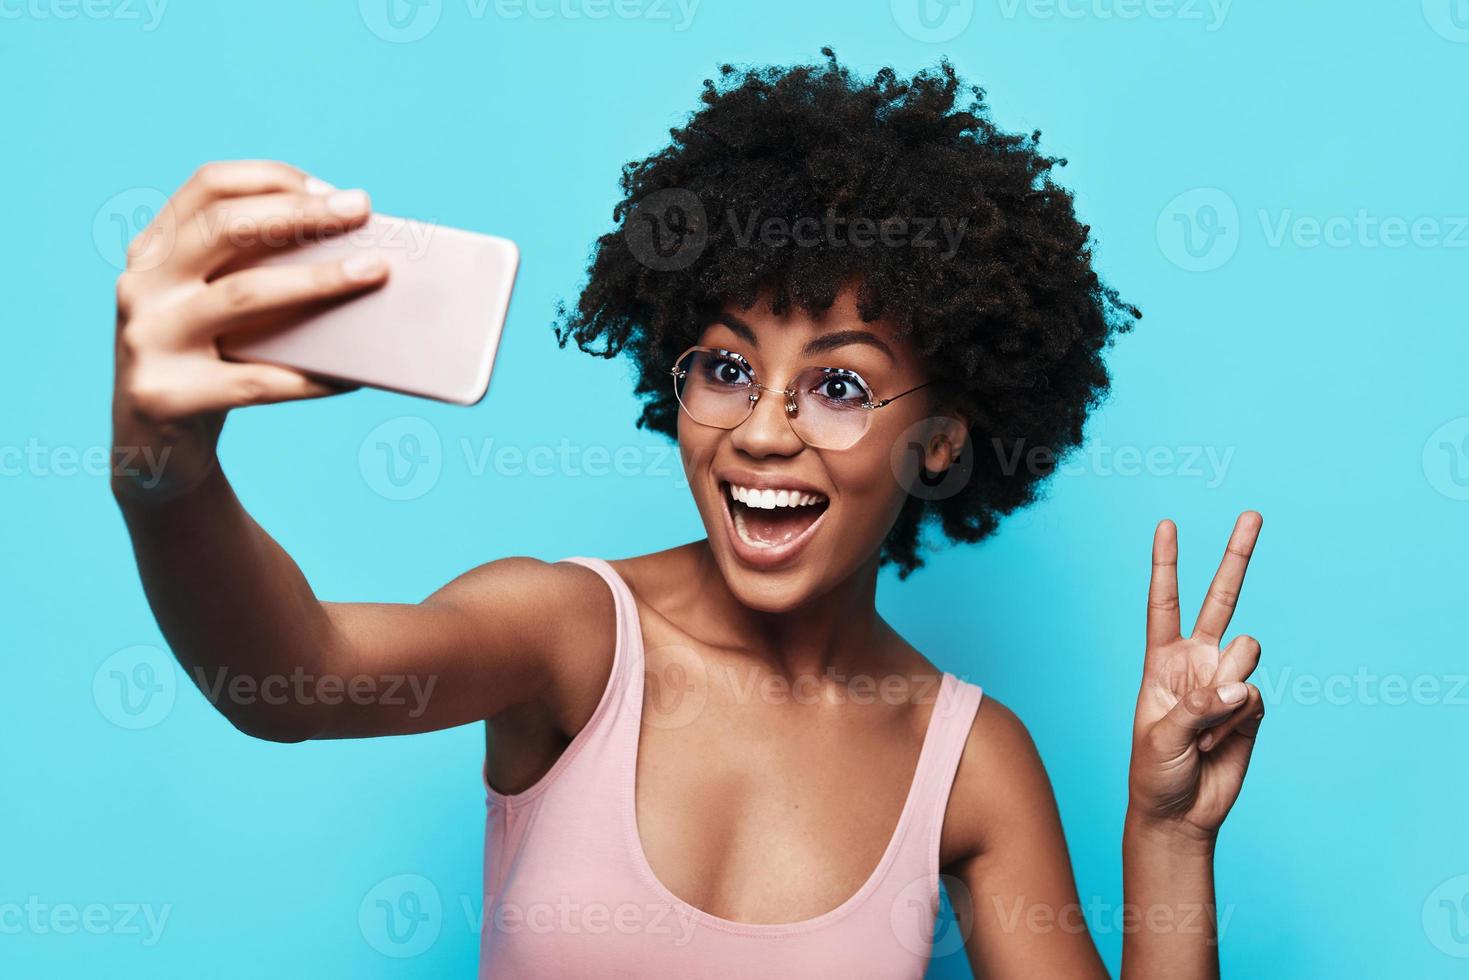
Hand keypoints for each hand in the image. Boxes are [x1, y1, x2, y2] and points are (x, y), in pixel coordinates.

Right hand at [110, 160, 387, 499]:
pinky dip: (313, 377)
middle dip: (302, 213)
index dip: (274, 178)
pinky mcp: (166, 396)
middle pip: (225, 228)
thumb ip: (256, 272)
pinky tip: (354, 375)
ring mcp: (148, 340)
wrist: (151, 448)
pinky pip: (256, 382)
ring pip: (243, 296)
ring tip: (375, 273)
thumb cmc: (207, 365)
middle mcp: (141, 285)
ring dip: (318, 281)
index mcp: (153, 251)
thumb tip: (357, 251)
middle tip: (363, 209)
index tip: (334, 191)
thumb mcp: (215, 308)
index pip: (210, 186)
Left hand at [1127, 512, 1266, 843]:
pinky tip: (1222, 742)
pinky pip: (1255, 697)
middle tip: (1252, 514)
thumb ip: (1199, 707)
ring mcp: (1227, 681)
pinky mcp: (1251, 707)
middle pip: (1221, 600)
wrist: (1181, 814)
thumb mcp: (1161, 738)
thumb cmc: (1155, 773)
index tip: (1167, 524)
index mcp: (1161, 660)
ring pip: (1245, 655)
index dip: (1166, 564)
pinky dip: (1238, 722)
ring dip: (1228, 692)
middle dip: (1237, 557)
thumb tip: (1241, 687)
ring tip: (1207, 727)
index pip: (1163, 602)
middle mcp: (1196, 662)